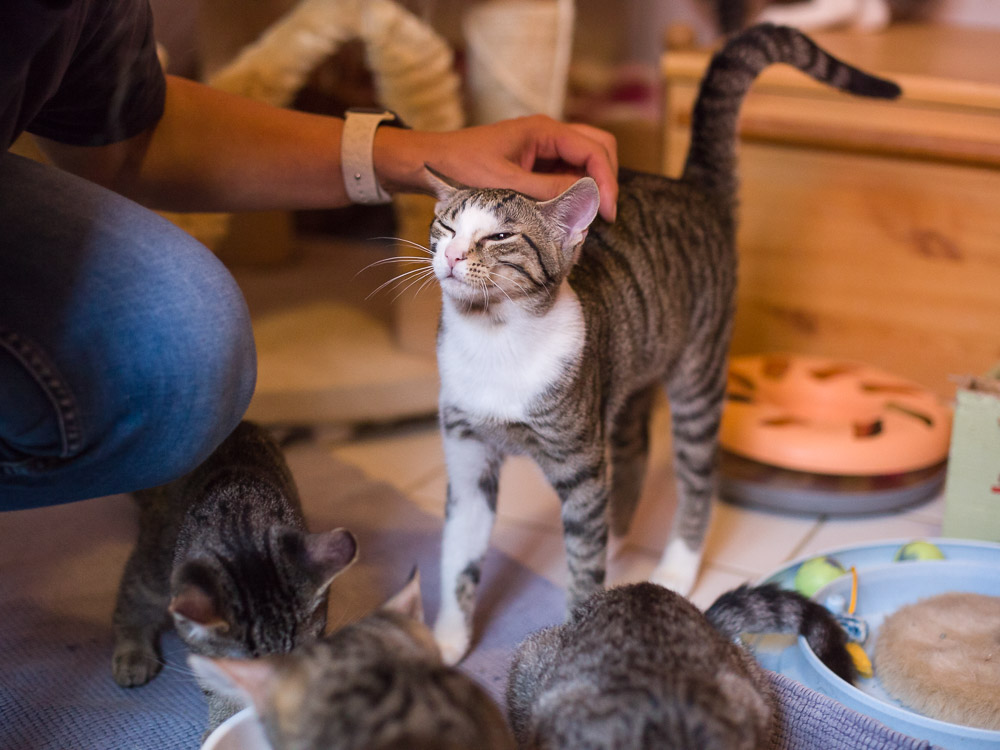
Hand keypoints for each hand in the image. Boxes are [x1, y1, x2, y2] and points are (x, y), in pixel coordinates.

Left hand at [376, 114, 618, 221]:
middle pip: (597, 148)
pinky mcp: (535, 164)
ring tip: (585, 218)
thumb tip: (585, 198)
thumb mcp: (505, 184)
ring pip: (583, 163)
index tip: (606, 213)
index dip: (605, 182)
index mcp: (544, 130)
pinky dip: (572, 192)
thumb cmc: (462, 168)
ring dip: (589, 187)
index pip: (593, 150)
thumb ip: (546, 190)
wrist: (431, 163)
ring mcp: (543, 149)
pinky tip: (567, 214)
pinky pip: (565, 175)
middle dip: (605, 179)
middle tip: (603, 214)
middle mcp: (548, 135)